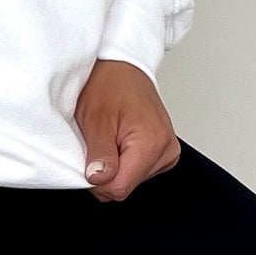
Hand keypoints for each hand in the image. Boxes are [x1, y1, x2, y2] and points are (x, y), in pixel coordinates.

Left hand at [74, 58, 180, 200]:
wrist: (122, 67)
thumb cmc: (109, 84)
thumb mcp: (95, 119)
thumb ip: (99, 155)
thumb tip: (98, 180)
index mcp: (153, 142)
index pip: (120, 187)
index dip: (97, 180)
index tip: (88, 162)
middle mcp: (166, 149)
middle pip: (126, 186)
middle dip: (105, 172)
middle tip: (97, 143)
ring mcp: (167, 152)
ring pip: (130, 181)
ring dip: (114, 166)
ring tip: (109, 137)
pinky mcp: (163, 153)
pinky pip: (136, 171)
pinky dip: (122, 161)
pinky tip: (118, 141)